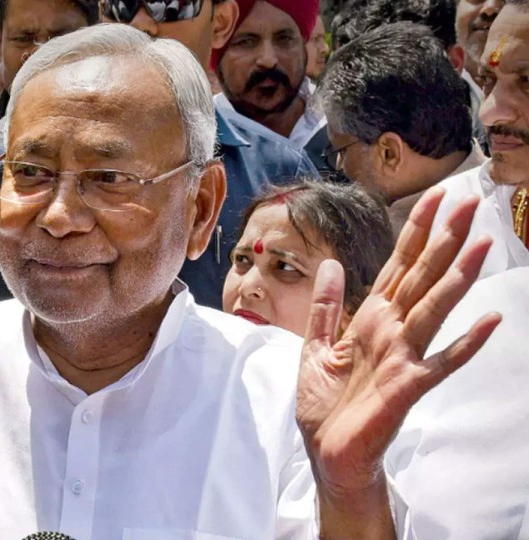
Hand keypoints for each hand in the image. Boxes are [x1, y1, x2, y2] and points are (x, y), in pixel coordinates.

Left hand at [297, 187, 501, 495]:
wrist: (327, 452)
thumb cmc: (325, 404)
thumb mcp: (315, 347)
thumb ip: (326, 307)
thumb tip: (331, 264)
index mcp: (371, 318)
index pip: (398, 266)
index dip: (415, 232)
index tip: (435, 198)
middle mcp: (392, 331)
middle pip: (421, 277)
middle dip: (443, 240)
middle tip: (468, 202)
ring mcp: (403, 357)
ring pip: (434, 309)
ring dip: (457, 278)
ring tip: (482, 244)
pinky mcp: (407, 386)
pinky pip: (441, 362)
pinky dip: (465, 344)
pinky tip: (491, 321)